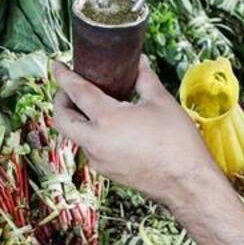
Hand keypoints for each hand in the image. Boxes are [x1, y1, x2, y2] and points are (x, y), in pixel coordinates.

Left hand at [51, 57, 221, 205]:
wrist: (187, 183)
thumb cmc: (177, 141)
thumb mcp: (161, 101)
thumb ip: (145, 78)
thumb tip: (139, 62)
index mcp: (107, 119)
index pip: (76, 92)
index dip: (63, 76)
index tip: (56, 66)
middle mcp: (96, 141)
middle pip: (62, 119)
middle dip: (61, 101)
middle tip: (70, 88)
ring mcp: (99, 160)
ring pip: (74, 135)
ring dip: (76, 118)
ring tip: (92, 105)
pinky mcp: (107, 171)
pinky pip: (90, 148)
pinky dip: (91, 133)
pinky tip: (109, 126)